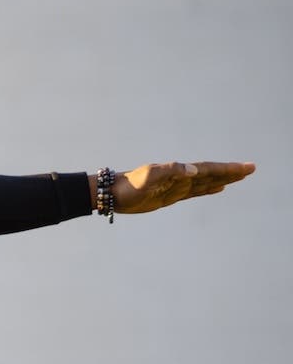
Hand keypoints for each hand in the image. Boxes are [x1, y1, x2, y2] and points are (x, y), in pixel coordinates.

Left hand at [112, 160, 254, 213]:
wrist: (112, 194)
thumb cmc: (128, 185)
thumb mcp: (148, 176)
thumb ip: (170, 171)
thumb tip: (193, 170)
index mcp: (179, 172)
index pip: (209, 169)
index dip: (227, 168)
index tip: (246, 167)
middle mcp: (181, 178)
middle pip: (212, 174)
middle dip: (231, 172)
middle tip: (252, 169)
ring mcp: (177, 187)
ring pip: (206, 183)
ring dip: (224, 179)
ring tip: (241, 177)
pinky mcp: (171, 197)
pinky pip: (195, 192)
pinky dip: (208, 189)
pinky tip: (218, 188)